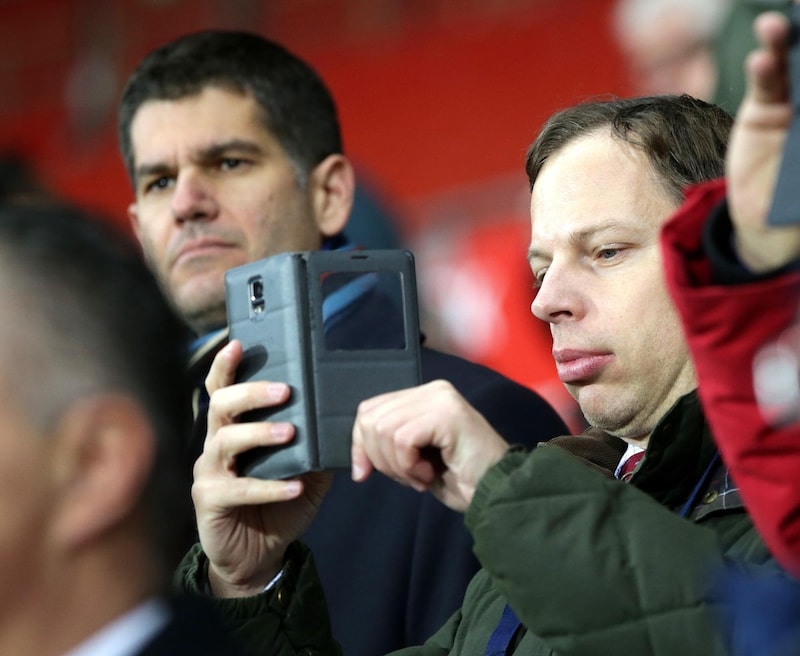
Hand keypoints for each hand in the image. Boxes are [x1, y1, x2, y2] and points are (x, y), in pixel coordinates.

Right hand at [192, 340, 330, 597]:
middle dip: (251, 393)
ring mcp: (209, 472)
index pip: (222, 390)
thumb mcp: (307, 471)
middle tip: (284, 391)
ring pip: (225, 441)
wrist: (257, 557)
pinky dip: (269, 486)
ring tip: (291, 433)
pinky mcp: (209, 501)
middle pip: (221, 406)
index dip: (225, 366)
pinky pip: (237, 488)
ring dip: (260, 434)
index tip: (238, 344)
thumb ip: (317, 446)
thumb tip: (344, 420)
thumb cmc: (279, 506)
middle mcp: (216, 445)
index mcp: (234, 430)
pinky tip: (295, 486)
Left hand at [351, 380, 509, 511]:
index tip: (364, 473)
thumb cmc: (461, 479)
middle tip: (408, 477)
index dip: (359, 444)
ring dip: (397, 465)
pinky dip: (408, 465)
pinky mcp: (446, 413)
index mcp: (423, 396)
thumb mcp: (415, 458)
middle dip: (379, 458)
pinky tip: (429, 474)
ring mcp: (440, 399)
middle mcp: (432, 390)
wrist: (498, 492)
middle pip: (371, 419)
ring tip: (422, 476)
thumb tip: (358, 459)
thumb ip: (390, 444)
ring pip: (384, 429)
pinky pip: (402, 439)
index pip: (369, 410)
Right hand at [727, 7, 799, 270]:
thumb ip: (799, 148)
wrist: (769, 225)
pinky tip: (762, 59)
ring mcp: (793, 102)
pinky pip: (766, 84)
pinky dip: (764, 69)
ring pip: (794, 65)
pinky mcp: (763, 110)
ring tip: (779, 27)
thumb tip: (781, 106)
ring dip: (786, 42)